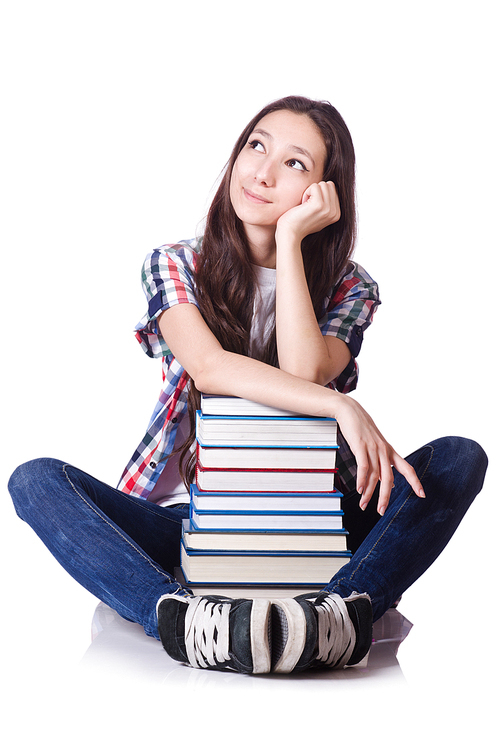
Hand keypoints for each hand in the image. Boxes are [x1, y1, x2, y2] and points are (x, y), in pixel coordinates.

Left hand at [276, 181, 340, 241]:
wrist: (289, 233)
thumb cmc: (299, 222)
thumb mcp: (317, 213)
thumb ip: (326, 202)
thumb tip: (329, 185)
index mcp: (336, 214)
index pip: (332, 189)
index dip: (318, 194)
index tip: (311, 208)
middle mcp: (335, 212)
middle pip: (329, 185)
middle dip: (316, 191)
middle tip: (307, 206)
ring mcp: (328, 209)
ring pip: (323, 184)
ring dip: (311, 192)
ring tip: (305, 206)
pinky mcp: (319, 205)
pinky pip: (315, 186)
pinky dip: (306, 192)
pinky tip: (302, 205)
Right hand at [333, 394, 424, 514]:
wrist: (350, 411)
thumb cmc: (362, 429)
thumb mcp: (375, 447)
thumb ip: (382, 464)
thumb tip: (389, 483)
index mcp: (390, 451)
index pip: (407, 468)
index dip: (415, 481)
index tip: (422, 494)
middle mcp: (384, 451)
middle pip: (389, 478)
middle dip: (385, 496)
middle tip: (381, 511)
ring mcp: (373, 448)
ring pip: (374, 475)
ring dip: (369, 493)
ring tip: (364, 505)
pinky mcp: (361, 446)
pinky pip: (363, 467)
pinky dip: (362, 480)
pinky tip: (360, 489)